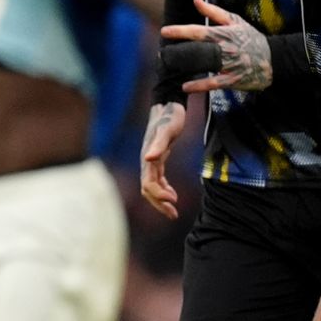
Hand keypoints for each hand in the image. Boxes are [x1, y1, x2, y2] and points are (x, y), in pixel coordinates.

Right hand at [140, 102, 187, 218]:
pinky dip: (164, 190)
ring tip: (173, 212)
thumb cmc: (170, 117)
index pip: (148, 184)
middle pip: (148, 189)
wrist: (169, 105)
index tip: (174, 201)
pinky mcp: (157, 159)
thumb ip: (158, 144)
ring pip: (152, 187)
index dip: (159, 195)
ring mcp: (151, 161)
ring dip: (161, 200)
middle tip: (174, 215)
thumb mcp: (167, 130)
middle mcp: (147, 161)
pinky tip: (173, 195)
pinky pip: (157, 180)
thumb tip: (148, 159)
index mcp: (147, 157)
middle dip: (159, 204)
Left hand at [162, 0, 271, 93]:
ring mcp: (229, 65)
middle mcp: (225, 49)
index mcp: (224, 33)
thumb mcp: (235, 21)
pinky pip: (213, 83)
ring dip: (186, 67)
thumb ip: (213, 11)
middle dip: (179, 51)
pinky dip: (199, 86)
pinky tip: (185, 86)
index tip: (164, 31)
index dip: (181, 31)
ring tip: (170, 67)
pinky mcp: (232, 80)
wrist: (274, 59)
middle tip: (162, 53)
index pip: (199, 31)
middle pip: (197, 49)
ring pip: (204, 66)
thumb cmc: (251, 38)